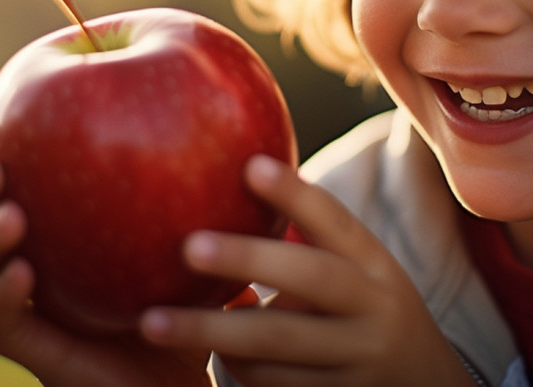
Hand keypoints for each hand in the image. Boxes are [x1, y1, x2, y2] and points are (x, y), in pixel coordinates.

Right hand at [0, 105, 210, 386]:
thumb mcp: (185, 222)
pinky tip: (25, 273)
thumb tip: (233, 111)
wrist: (179, 369)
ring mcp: (12, 303)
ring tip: (12, 215)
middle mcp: (9, 254)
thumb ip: (188, 172)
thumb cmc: (181, 285)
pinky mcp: (28, 348)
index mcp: (36, 213)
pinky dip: (0, 296)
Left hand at [139, 155, 469, 386]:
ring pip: (282, 343)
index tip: (249, 166)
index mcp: (376, 266)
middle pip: (311, 278)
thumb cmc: (367, 310)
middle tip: (189, 247)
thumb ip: (311, 239)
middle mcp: (375, 310)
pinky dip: (239, 368)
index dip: (295, 194)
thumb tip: (238, 176)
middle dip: (248, 259)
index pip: (337, 221)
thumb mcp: (357, 272)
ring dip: (216, 332)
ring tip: (156, 320)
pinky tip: (207, 353)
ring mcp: (358, 360)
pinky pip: (278, 384)